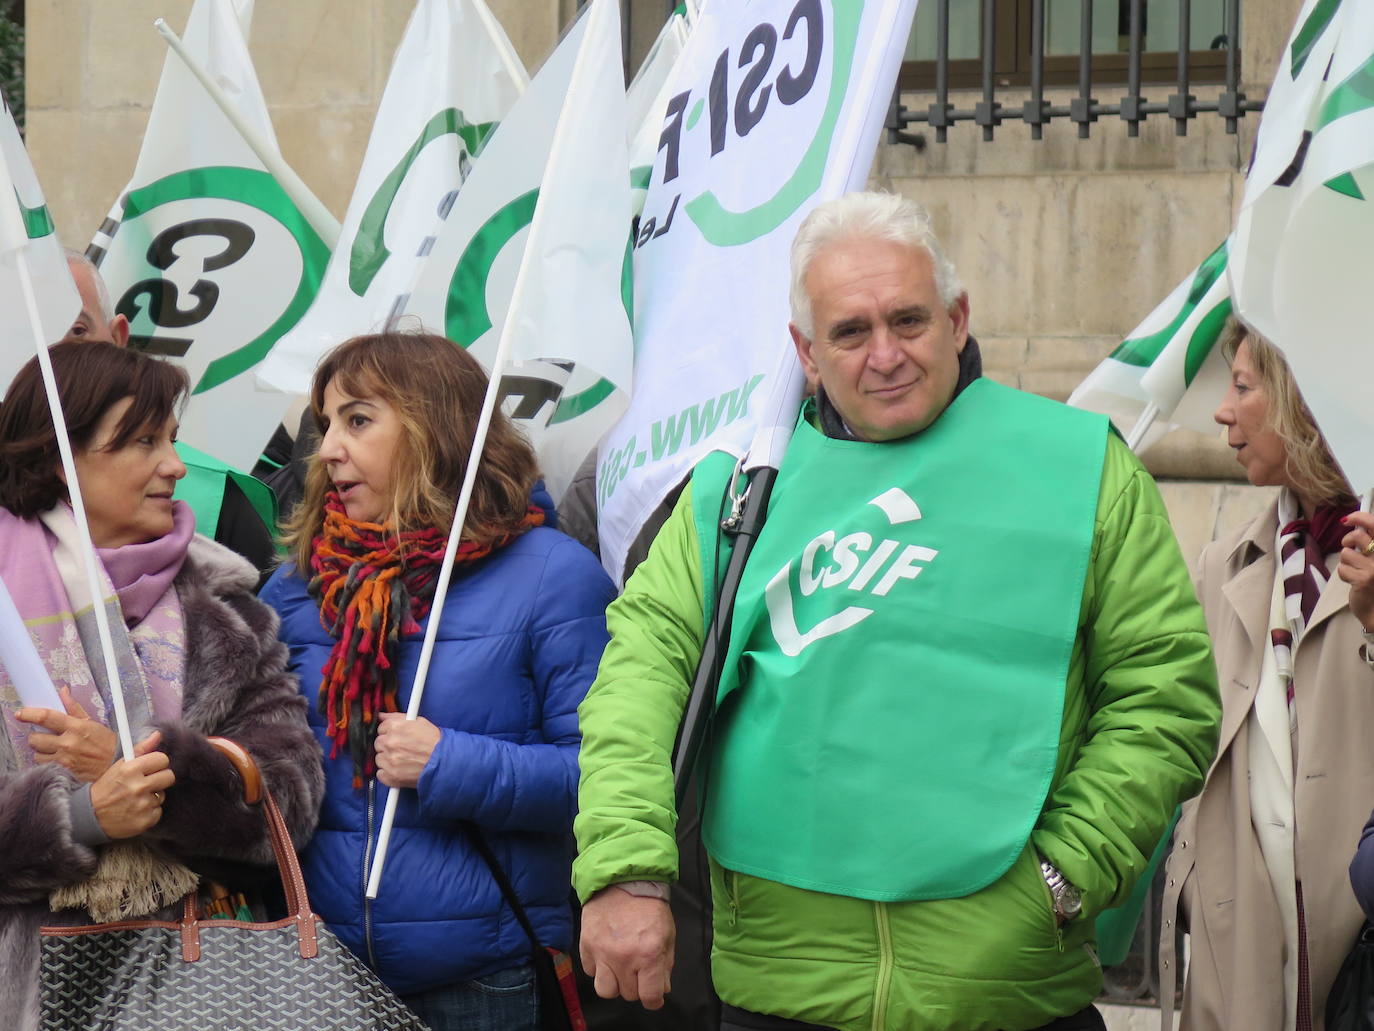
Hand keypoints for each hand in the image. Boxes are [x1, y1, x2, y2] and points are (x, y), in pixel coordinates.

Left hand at [17, 686, 117, 781]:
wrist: (114, 765)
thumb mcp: (92, 722)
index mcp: (76, 727)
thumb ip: (73, 708)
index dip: (30, 714)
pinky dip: (47, 761)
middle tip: (45, 736)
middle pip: (35, 738)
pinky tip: (57, 758)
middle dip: (37, 736)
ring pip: (36, 753)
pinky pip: (43, 764)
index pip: (46, 717)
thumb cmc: (105, 743)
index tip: (21, 713)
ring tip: (53, 749)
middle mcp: (68, 743)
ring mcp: (64, 759)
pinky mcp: (63, 771)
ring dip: (41, 750)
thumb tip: (63, 691)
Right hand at [90, 731, 174, 838]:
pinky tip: (135, 811)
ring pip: (162, 795)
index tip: (151, 768)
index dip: (157, 764)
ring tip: (136, 799)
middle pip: (169, 776)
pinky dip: (149, 812)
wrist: (90, 817)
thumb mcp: (119, 766)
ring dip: (152, 797)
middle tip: (146, 783)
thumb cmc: (106, 788)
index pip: (163, 759)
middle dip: (160, 779)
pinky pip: (158, 811)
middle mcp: (138, 786)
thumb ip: (140, 750)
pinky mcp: (145, 820)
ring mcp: (142, 805)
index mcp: (131, 769)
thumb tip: (158, 734)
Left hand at [375, 712, 440, 788]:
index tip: (397, 737)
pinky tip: (400, 770)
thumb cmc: (435, 742)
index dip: (390, 733)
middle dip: (388, 745)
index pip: (381, 728)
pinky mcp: (390, 776)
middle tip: (402, 749)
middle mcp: (390, 742)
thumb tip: (381, 715)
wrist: (445, 762)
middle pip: (378, 743)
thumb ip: (397, 717)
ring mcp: (389, 760)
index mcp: (395, 727)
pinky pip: (380, 774)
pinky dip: (388, 773)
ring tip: (403, 760)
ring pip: (379, 758)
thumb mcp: (419, 722)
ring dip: (387, 759)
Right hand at [579, 887, 674, 1009]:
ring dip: (615, 983)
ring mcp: (602, 953)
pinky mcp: (586, 945)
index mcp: (649, 954)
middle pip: (628, 994)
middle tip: (638, 969)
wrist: (623, 879)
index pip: (650, 997)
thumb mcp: (667, 934)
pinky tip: (606, 953)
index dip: (654, 999)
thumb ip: (666, 964)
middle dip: (636, 985)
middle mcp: (624, 958)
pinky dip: (598, 967)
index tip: (653, 994)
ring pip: (605, 990)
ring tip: (619, 968)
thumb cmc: (649, 906)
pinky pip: (590, 971)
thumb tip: (662, 989)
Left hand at [1339, 512, 1373, 630]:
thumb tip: (1352, 522)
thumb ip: (1370, 542)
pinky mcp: (1363, 580)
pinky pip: (1342, 568)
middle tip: (1349, 547)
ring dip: (1346, 561)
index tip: (1347, 519)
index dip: (1360, 517)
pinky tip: (1354, 581)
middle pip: (1357, 536)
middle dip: (1347, 540)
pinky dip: (1344, 574)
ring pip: (1346, 553)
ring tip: (1355, 570)